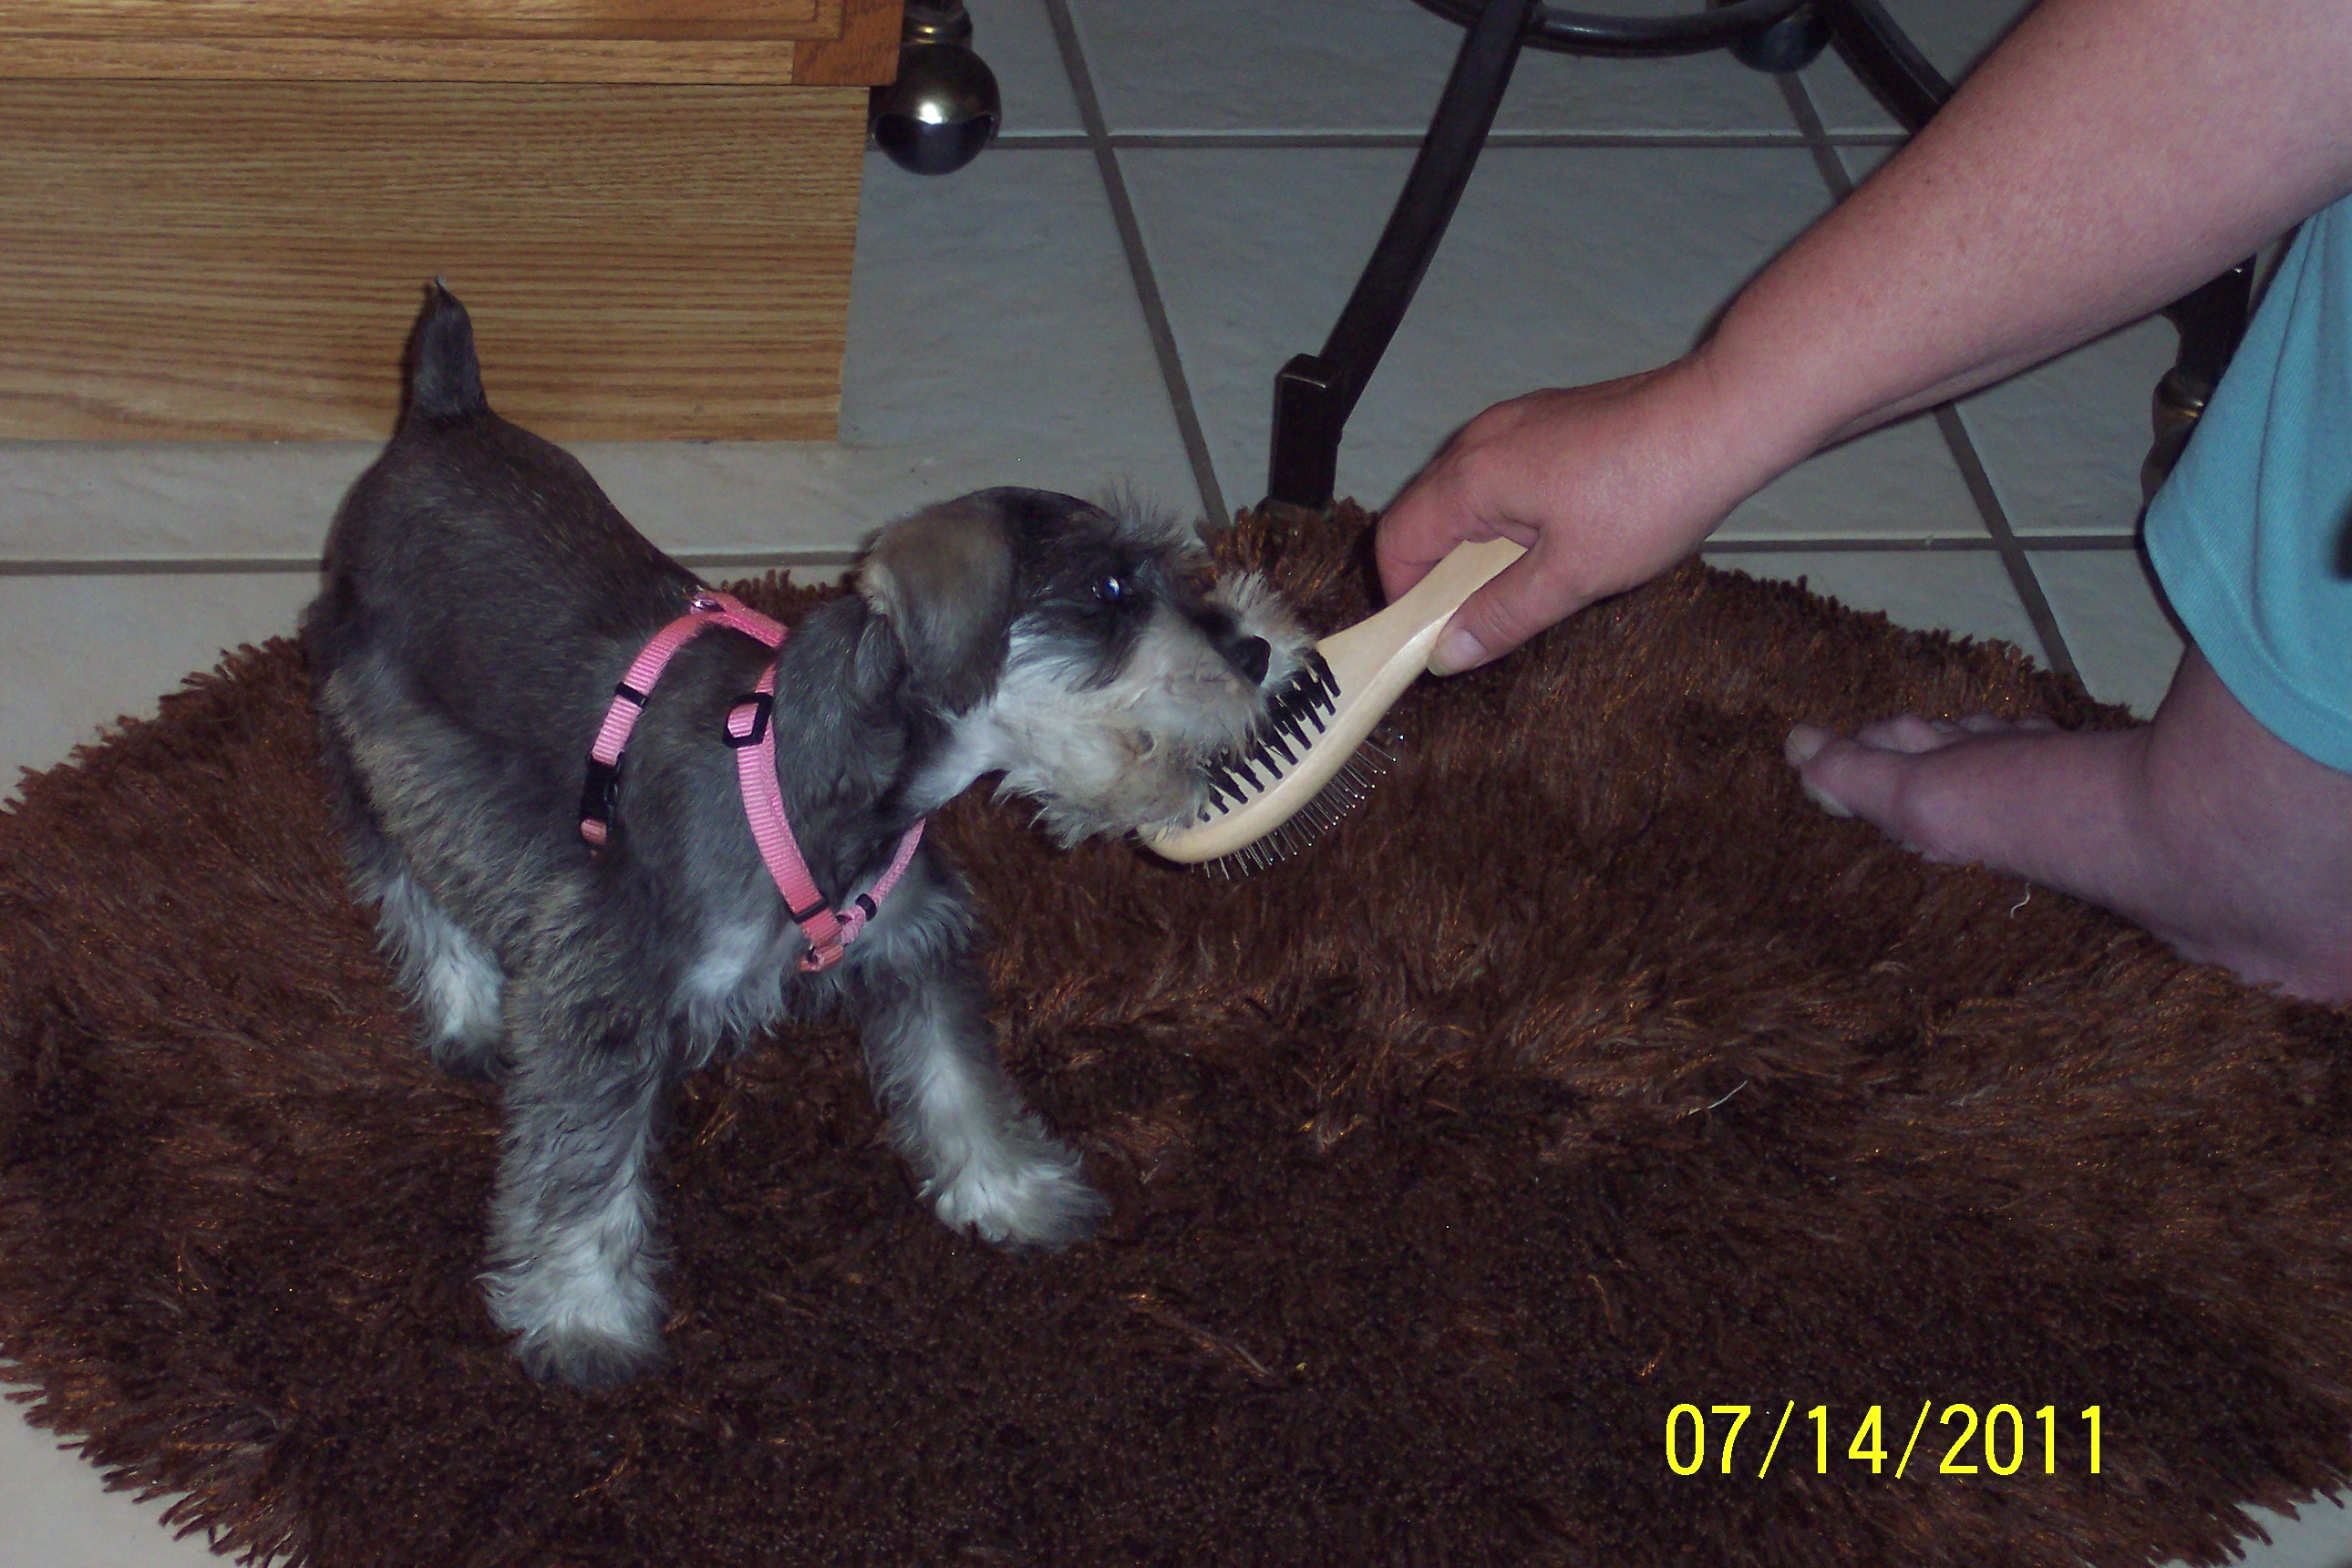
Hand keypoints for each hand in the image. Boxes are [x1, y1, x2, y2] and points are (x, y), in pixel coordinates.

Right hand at [1376, 353, 1784, 673]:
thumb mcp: (1572, 577)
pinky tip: (1560, 535)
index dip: (1401, 595)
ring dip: (1479, 542)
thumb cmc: (1648, 496)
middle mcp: (1482, 439)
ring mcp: (1518, 420)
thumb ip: (1502, 617)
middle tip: (1479, 617)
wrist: (1723, 417)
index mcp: (1471, 477)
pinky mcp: (1553, 416)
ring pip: (1468, 490)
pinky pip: (1505, 470)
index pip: (1396, 539)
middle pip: (1426, 512)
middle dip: (1440, 571)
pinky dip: (1509, 511)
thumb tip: (1445, 655)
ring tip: (1527, 580)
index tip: (1429, 636)